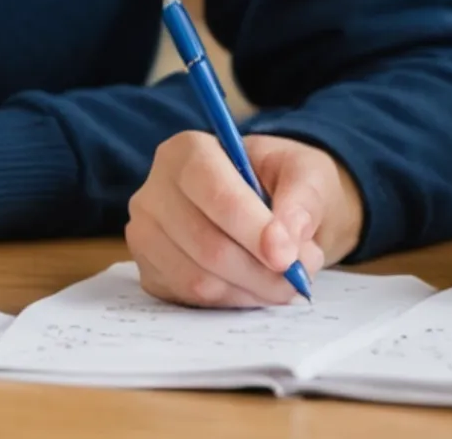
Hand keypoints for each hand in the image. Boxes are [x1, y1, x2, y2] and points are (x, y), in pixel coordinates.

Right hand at [128, 131, 363, 306]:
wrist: (266, 204)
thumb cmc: (283, 181)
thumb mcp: (306, 174)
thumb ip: (302, 202)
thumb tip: (287, 241)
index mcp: (188, 151)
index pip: (214, 193)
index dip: (252, 230)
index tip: (287, 257)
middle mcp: (156, 191)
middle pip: (207, 244)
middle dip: (261, 270)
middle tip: (300, 278)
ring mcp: (146, 236)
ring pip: (199, 279)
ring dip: (251, 290)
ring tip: (286, 281)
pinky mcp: (150, 273)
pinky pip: (192, 300)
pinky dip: (234, 300)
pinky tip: (256, 286)